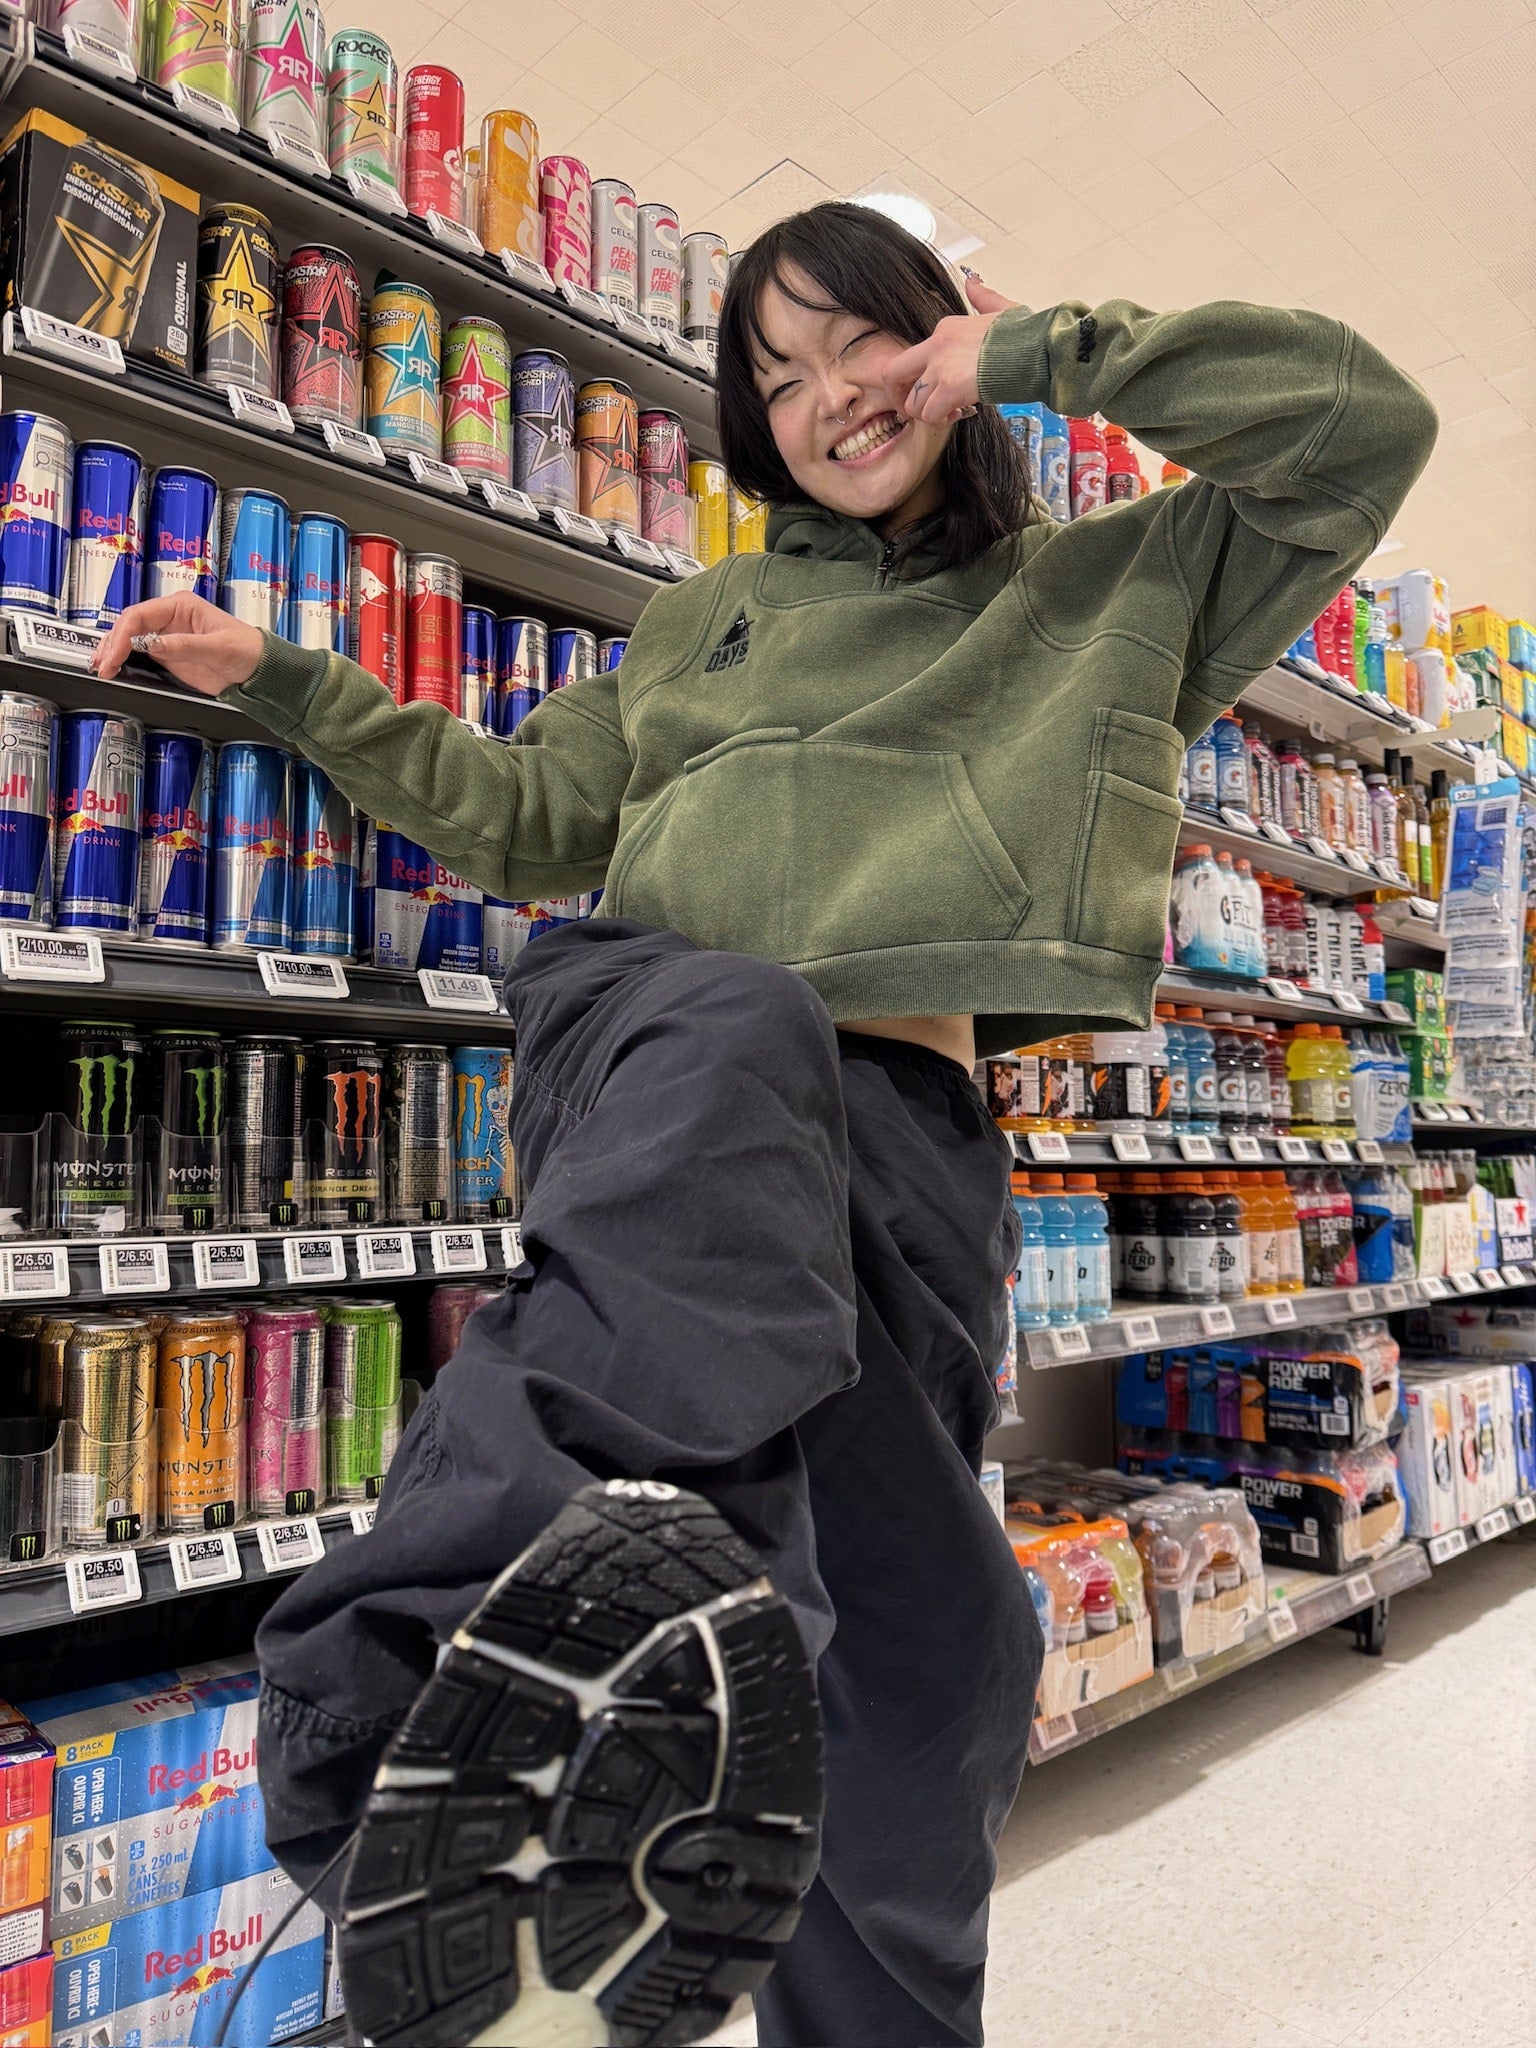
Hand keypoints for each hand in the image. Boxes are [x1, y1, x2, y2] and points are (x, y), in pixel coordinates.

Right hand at [92, 593, 264, 697]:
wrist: (260, 670)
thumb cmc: (247, 649)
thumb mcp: (217, 647)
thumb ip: (183, 645)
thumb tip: (151, 644)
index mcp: (181, 606)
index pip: (140, 615)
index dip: (123, 635)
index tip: (115, 655)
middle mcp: (170, 618)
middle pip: (129, 626)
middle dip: (112, 644)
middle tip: (103, 665)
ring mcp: (168, 636)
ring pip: (130, 639)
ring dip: (113, 652)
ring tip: (100, 667)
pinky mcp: (169, 655)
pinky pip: (140, 655)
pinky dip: (124, 661)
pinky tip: (114, 668)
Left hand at [884, 276, 1017, 426]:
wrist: (1038, 348)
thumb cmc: (1026, 334)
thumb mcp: (1001, 308)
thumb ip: (983, 297)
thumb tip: (973, 280)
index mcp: (945, 328)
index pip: (915, 357)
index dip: (922, 378)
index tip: (940, 389)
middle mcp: (936, 345)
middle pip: (893, 373)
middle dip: (898, 396)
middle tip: (915, 410)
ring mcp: (940, 366)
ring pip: (912, 402)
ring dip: (928, 414)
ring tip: (951, 414)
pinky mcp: (949, 387)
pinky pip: (929, 415)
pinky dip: (940, 422)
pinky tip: (959, 415)